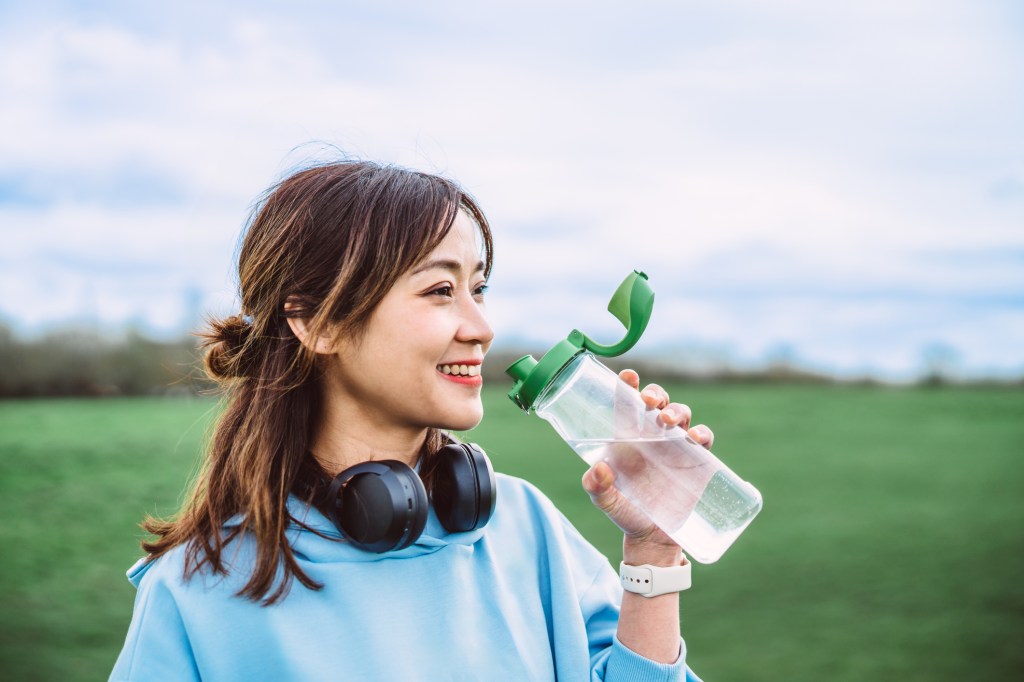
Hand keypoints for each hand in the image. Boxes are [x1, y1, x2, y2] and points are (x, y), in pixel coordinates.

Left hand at [581, 369, 714, 551]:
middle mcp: (652, 437)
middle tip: (649, 402)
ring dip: (677, 410)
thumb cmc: (627, 514)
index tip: (628, 377)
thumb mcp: (606, 502)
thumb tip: (597, 468)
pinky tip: (695, 437)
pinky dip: (702, 433)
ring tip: (668, 421)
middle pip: (657, 402)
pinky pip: (703, 438)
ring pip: (680, 415)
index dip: (628, 386)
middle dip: (655, 394)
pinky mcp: (696, 461)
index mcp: (627, 438)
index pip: (627, 405)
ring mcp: (675, 447)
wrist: (655, 540)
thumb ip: (596, 487)